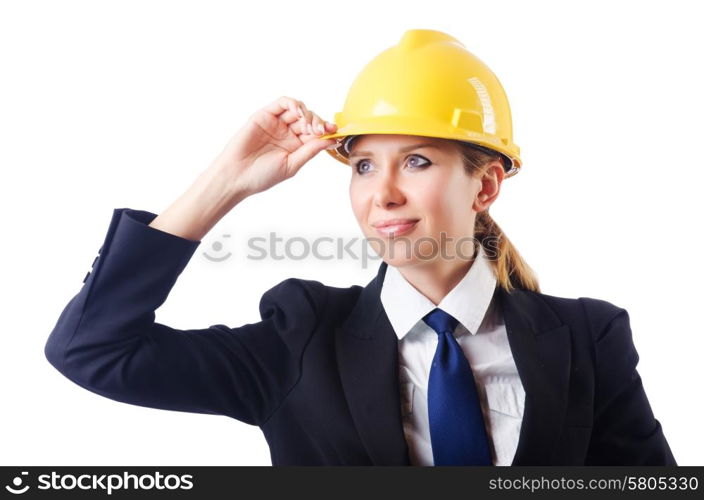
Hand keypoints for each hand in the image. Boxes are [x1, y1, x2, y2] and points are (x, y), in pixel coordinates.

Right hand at [212, 96, 338, 196]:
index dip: (327, 131)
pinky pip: (283, 103)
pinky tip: (299, 112)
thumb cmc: (261, 176)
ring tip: (309, 125)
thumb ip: (310, 150)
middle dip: (319, 122)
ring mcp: (277, 123)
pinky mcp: (265, 115)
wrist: (236, 176)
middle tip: (321, 130)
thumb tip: (332, 140)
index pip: (316, 133)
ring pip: (298, 109)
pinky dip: (293, 104)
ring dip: (308, 114)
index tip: (335, 133)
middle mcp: (288, 133)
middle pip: (309, 119)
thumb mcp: (292, 164)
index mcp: (296, 146)